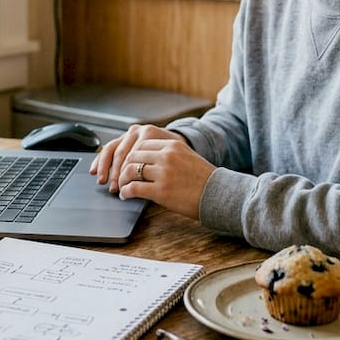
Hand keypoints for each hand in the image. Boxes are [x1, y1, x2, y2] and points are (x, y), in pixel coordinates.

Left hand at [89, 124, 213, 219]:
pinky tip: (127, 195)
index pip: (142, 144)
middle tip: (120, 177)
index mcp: (173, 145)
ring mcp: (164, 173)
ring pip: (130, 170)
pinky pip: (134, 187)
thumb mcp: (187, 157)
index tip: (128, 163)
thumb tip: (146, 160)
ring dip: (122, 180)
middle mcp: (167, 156)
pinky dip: (126, 192)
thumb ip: (168, 154)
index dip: (131, 155)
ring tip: (122, 187)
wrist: (219, 195)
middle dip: (123, 167)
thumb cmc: (204, 180)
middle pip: (133, 156)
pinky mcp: (161, 191)